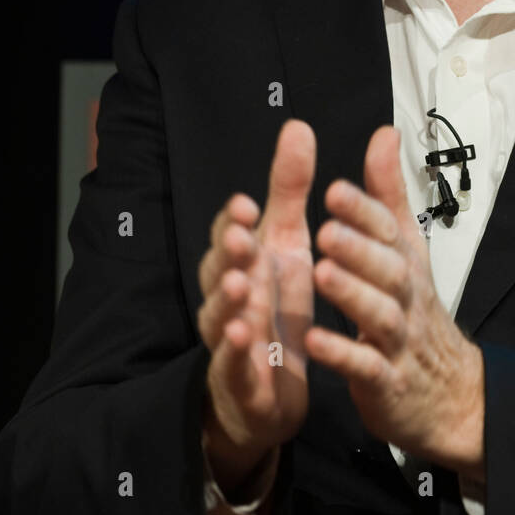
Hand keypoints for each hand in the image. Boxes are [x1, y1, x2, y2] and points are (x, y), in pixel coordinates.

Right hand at [197, 119, 315, 490]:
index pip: (229, 234)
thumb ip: (290, 190)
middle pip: (217, 271)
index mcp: (243, 262)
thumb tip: (297, 126)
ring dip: (226, 301)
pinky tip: (245, 338)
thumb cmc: (277, 307)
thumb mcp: (287, 243)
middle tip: (243, 237)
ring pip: (220, 317)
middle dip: (227, 253)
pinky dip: (236, 353)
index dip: (234, 221)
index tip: (250, 204)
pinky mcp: (240, 379)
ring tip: (240, 284)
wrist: (269, 388)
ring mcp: (229, 338)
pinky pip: (233, 365)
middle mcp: (229, 296)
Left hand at [306, 125, 484, 478]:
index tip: (334, 189)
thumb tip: (384, 134)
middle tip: (325, 230)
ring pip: (380, 315)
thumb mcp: (406, 250)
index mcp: (406, 264)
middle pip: (389, 269)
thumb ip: (387, 195)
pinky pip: (367, 368)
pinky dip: (343, 355)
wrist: (449, 394)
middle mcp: (407, 298)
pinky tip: (314, 341)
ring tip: (319, 273)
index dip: (364, 211)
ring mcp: (400, 342)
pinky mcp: (388, 383)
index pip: (391, 232)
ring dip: (352, 294)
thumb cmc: (416, 313)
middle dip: (359, 248)